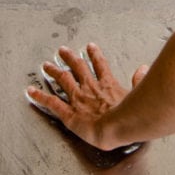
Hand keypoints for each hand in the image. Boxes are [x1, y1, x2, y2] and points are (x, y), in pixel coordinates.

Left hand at [25, 42, 147, 150]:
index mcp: (107, 84)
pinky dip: (40, 96)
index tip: (90, 46)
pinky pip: (52, 102)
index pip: (99, 65)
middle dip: (69, 58)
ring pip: (63, 80)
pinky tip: (30, 91)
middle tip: (62, 50)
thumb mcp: (138, 94)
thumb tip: (143, 69)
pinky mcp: (69, 114)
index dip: (95, 55)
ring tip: (46, 65)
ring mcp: (78, 99)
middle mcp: (90, 88)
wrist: (118, 128)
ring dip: (54, 71)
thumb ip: (138, 81)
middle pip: (77, 68)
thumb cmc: (130, 114)